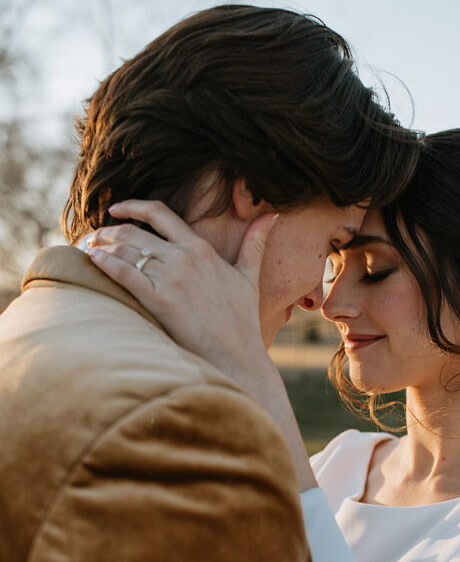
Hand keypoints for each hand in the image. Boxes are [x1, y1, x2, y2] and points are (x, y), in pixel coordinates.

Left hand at [86, 200, 276, 369]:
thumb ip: (256, 244)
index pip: (160, 213)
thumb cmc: (242, 321)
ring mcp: (171, 278)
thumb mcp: (250, 277)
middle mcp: (184, 258)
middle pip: (134, 232)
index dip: (133, 206)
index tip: (116, 209)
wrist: (237, 355)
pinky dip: (104, 264)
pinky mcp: (160, 301)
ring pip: (125, 250)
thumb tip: (271, 216)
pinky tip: (91, 260)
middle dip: (108, 231)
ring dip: (100, 246)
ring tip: (86, 249)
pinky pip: (124, 274)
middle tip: (92, 236)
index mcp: (201, 248)